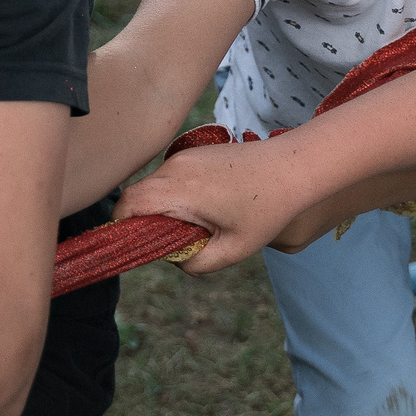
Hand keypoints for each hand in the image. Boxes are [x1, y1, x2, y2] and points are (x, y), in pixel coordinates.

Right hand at [117, 141, 289, 273]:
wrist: (294, 167)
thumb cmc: (267, 208)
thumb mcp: (233, 249)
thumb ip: (195, 263)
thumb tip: (174, 258)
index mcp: (181, 190)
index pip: (128, 204)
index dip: (122, 226)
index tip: (134, 245)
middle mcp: (176, 167)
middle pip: (138, 196)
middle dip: (143, 222)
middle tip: (169, 242)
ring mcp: (185, 156)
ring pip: (154, 185)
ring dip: (161, 208)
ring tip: (194, 225)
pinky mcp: (195, 152)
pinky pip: (170, 177)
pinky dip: (175, 195)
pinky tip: (205, 208)